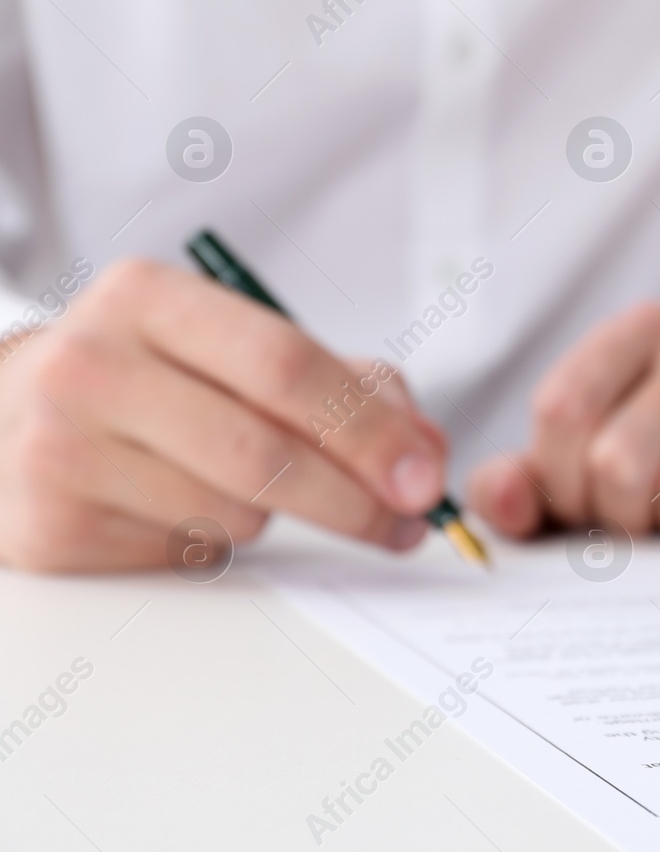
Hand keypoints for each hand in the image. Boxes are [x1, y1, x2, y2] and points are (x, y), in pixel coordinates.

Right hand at [0, 259, 449, 571]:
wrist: (7, 416)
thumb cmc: (152, 380)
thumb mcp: (237, 350)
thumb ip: (345, 386)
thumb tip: (426, 451)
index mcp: (148, 298)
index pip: (287, 365)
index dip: (369, 429)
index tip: (425, 476)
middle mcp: (91, 364)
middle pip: (265, 451)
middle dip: (355, 499)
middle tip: (406, 524)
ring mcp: (59, 448)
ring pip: (234, 512)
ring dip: (274, 515)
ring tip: (238, 483)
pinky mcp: (49, 527)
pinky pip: (186, 553)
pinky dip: (214, 540)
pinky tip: (179, 505)